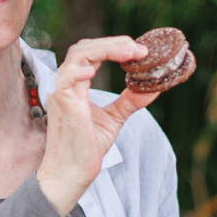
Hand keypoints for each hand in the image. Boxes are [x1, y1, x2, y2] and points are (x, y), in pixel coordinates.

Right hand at [37, 36, 157, 214]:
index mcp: (77, 84)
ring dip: (106, 49)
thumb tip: (153, 88)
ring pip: (79, 55)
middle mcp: (68, 83)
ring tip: (130, 53)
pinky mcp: (63, 104)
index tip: (141, 52)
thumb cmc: (86, 147)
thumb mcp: (114, 118)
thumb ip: (130, 101)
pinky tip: (95, 71)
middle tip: (141, 49)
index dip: (116, 47)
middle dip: (114, 43)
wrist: (72, 173)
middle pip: (86, 47)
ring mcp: (63, 91)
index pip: (93, 53)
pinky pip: (67, 79)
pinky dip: (80, 70)